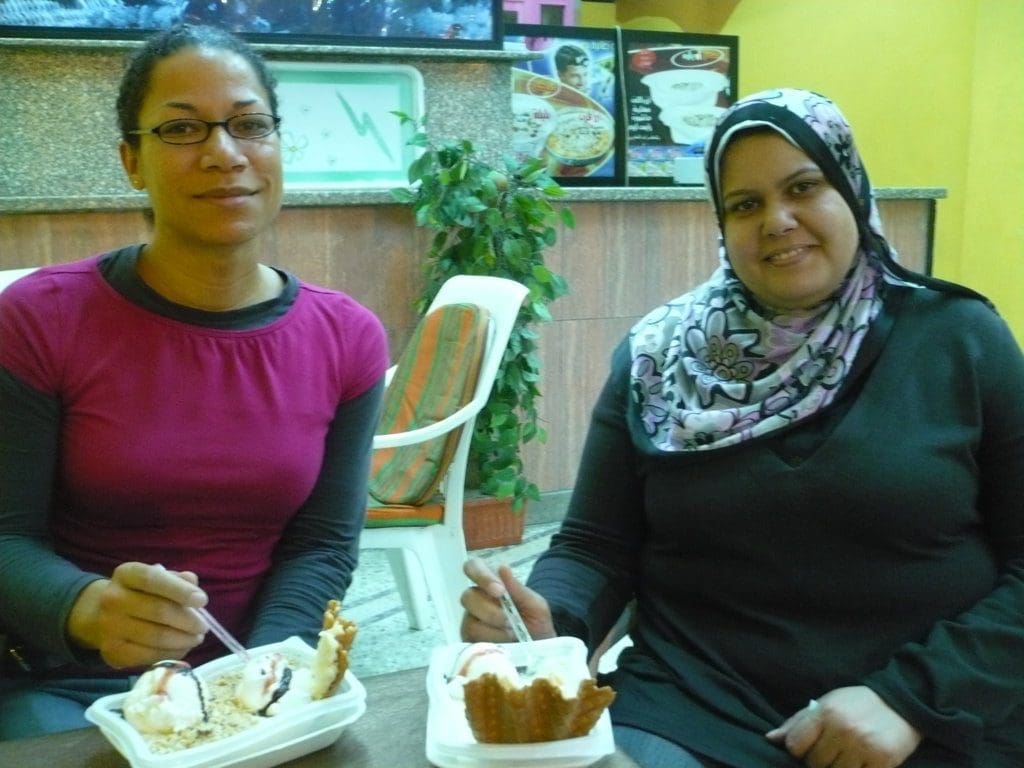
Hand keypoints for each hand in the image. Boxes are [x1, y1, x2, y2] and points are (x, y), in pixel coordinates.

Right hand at [66, 562, 208, 668]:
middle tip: (204, 626)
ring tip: (197, 638)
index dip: (180, 590)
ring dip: (183, 639)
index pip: (153, 579)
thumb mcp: (156, 578)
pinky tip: (182, 648)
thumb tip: (193, 583)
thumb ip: (177, 579)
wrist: (101, 616)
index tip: (202, 600)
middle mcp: (112, 599)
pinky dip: (171, 653)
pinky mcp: (111, 652)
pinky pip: (148, 656)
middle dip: (188, 620)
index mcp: (126, 574)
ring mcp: (109, 627)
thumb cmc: (140, 593)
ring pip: (156, 636)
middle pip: (158, 611)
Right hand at [460, 557, 555, 641]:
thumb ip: (518, 588)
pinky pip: (472, 643)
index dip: (481, 576)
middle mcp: (476, 601)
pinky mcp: (470, 643)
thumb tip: (502, 567)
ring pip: (470, 623)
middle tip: (509, 621)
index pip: (473, 567)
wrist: (540, 651)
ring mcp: (470, 623)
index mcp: (490, 584)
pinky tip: (503, 646)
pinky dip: (491, 645)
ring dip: (493, 631)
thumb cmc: (536, 623)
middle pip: (468, 597)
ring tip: (512, 635)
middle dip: (490, 611)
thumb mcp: (535, 606)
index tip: (500, 591)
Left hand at [765, 686, 921, 767]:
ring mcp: (863, 747)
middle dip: (819, 760)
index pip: (795, 745)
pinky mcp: (883, 762)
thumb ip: (797, 722)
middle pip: (814, 763)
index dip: (798, 749)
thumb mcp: (826, 703)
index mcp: (825, 712)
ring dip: (838, 767)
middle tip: (832, 750)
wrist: (901, 705)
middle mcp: (843, 729)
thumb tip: (771, 738)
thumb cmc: (857, 704)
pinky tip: (860, 761)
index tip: (808, 746)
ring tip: (846, 755)